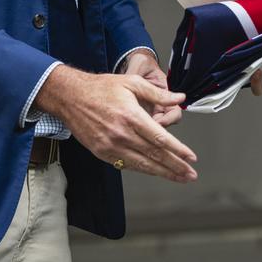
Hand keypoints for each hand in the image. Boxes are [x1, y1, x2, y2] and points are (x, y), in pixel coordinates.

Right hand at [34, 65, 197, 182]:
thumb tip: (179, 98)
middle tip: (190, 174)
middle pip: (154, 155)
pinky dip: (143, 169)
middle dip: (175, 167)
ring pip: (142, 164)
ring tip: (179, 178)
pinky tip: (155, 171)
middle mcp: (121, 134)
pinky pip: (126, 164)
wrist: (70, 97)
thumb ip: (157, 94)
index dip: (177, 150)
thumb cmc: (101, 88)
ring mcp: (111, 145)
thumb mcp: (132, 83)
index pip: (160, 138)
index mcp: (131, 116)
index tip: (191, 157)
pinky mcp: (102, 152)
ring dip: (163, 173)